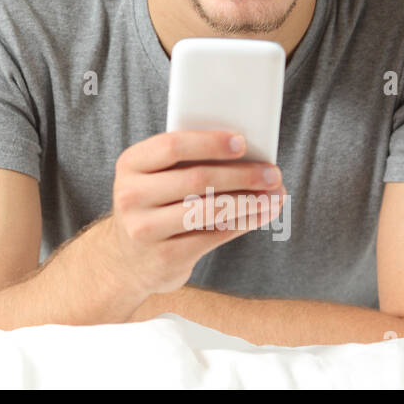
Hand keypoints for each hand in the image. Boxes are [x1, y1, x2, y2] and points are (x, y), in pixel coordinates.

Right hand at [106, 130, 286, 296]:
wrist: (128, 260)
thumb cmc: (154, 207)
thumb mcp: (154, 178)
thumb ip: (186, 163)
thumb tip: (248, 155)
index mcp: (130, 164)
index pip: (172, 146)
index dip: (210, 143)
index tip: (243, 143)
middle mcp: (131, 195)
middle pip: (197, 178)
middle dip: (242, 175)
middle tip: (272, 173)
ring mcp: (145, 228)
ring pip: (210, 209)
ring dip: (250, 201)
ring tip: (275, 196)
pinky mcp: (165, 256)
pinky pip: (214, 235)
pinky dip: (244, 223)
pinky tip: (261, 215)